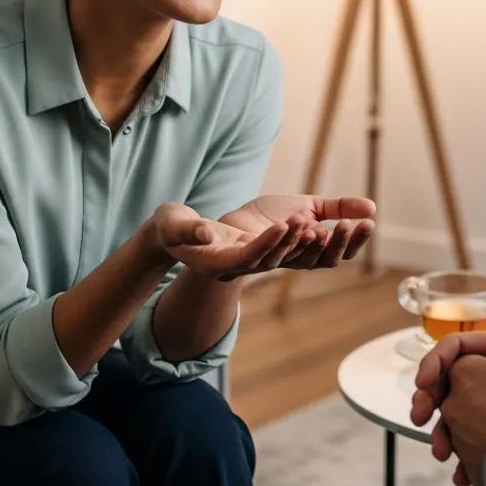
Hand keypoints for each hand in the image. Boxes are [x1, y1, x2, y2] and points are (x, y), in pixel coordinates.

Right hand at [146, 202, 314, 280]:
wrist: (174, 234)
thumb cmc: (169, 228)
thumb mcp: (173, 226)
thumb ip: (188, 231)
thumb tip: (205, 234)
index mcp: (215, 264)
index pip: (245, 257)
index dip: (264, 244)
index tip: (282, 225)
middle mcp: (235, 265)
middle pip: (269, 258)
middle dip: (289, 242)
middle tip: (308, 222)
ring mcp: (247, 258)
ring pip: (280, 254)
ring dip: (299, 239)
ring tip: (316, 221)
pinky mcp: (255, 248)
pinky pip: (281, 245)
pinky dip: (298, 235)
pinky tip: (315, 220)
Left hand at [219, 195, 375, 270]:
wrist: (217, 230)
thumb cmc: (263, 222)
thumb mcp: (306, 208)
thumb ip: (337, 208)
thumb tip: (372, 208)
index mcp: (307, 252)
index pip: (337, 253)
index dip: (354, 241)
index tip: (370, 223)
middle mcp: (289, 262)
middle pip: (320, 261)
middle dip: (336, 244)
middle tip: (349, 225)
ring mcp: (262, 263)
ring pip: (288, 258)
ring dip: (301, 240)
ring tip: (310, 220)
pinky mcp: (235, 260)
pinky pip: (255, 255)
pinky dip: (271, 242)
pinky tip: (284, 225)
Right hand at [437, 325, 485, 485]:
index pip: (460, 349)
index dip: (436, 362)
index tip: (423, 382)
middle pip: (453, 386)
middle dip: (430, 401)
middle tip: (419, 418)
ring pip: (462, 420)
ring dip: (445, 435)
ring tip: (442, 454)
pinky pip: (483, 447)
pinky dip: (469, 461)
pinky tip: (463, 475)